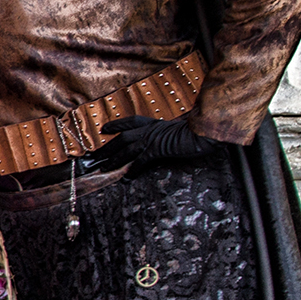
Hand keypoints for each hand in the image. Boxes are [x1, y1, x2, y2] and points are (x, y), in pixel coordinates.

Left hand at [97, 115, 218, 170]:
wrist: (207, 131)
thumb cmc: (197, 132)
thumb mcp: (179, 131)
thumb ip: (169, 135)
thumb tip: (167, 141)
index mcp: (155, 123)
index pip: (130, 122)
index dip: (117, 125)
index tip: (104, 129)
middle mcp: (151, 129)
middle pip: (122, 138)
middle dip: (107, 147)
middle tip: (94, 156)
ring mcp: (153, 138)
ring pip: (126, 149)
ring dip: (113, 159)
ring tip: (103, 168)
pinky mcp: (158, 148)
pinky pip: (140, 160)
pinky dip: (132, 169)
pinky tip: (126, 177)